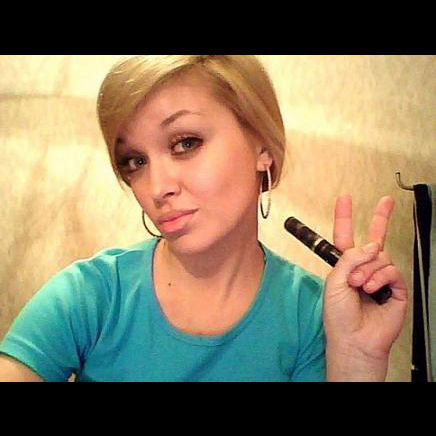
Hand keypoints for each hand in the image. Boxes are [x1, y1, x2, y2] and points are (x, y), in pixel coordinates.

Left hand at [324, 195, 407, 379]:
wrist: (353, 339)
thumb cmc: (338, 315)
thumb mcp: (334, 281)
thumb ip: (350, 258)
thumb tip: (372, 245)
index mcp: (345, 265)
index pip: (345, 236)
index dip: (345, 217)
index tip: (345, 199)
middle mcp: (363, 269)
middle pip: (375, 238)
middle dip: (381, 218)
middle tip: (386, 201)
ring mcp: (380, 278)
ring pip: (380, 256)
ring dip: (367, 270)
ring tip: (358, 285)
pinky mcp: (395, 288)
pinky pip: (391, 270)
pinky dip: (379, 277)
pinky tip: (371, 288)